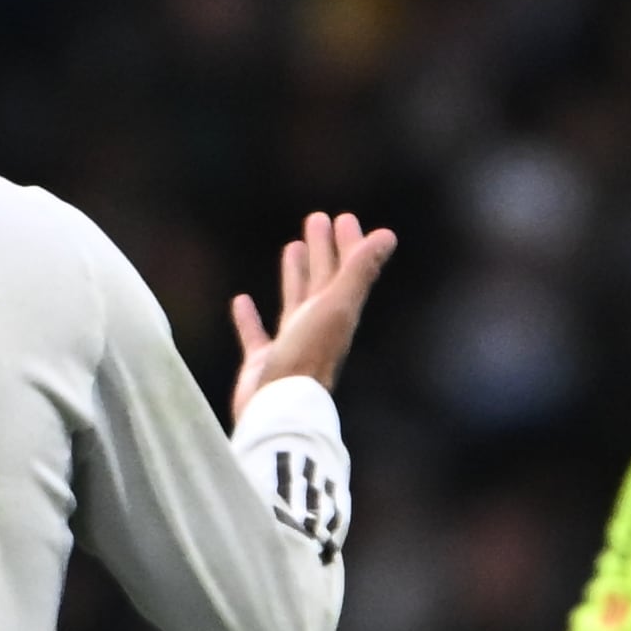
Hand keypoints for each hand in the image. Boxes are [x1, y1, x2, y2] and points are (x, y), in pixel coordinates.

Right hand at [231, 210, 397, 409]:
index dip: (349, 245)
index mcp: (337, 315)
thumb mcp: (335, 308)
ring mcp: (291, 346)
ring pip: (295, 302)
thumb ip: (358, 271)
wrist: (277, 411)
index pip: (347, 272)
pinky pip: (257, 335)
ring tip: (292, 247)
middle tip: (318, 220)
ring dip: (295, 275)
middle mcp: (317, 328)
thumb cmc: (306, 357)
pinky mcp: (264, 364)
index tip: (344, 218)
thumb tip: (388, 235)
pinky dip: (249, 318)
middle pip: (323, 281)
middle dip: (323, 251)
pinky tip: (241, 300)